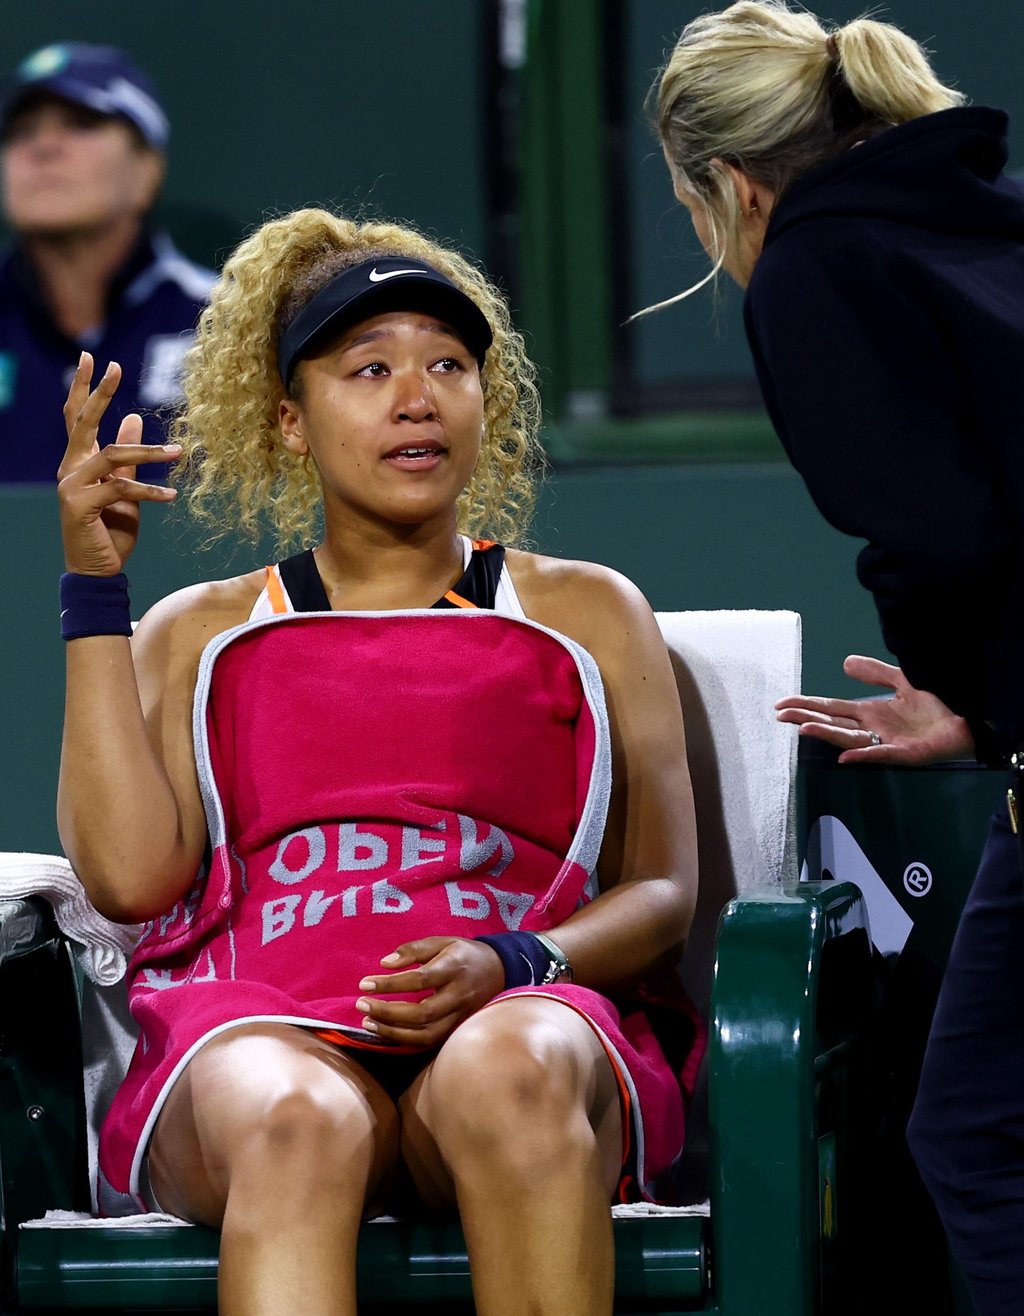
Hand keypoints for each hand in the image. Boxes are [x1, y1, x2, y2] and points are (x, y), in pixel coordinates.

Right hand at [57, 353, 179, 575]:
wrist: (98, 570)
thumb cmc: (111, 530)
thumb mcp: (125, 488)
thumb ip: (128, 456)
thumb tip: (133, 418)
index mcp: (78, 463)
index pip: (77, 418)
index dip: (84, 388)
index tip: (91, 358)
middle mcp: (70, 469)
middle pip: (83, 423)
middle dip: (99, 393)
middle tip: (115, 367)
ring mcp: (71, 486)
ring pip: (113, 455)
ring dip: (150, 453)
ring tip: (179, 452)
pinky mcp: (80, 504)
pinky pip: (121, 488)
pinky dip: (150, 492)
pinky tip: (171, 497)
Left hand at [354, 936, 505, 1047]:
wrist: (500, 971)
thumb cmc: (464, 953)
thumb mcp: (442, 941)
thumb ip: (413, 950)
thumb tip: (384, 963)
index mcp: (454, 968)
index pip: (419, 980)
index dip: (390, 984)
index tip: (364, 983)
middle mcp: (458, 995)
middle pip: (421, 1013)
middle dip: (386, 1012)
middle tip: (361, 1004)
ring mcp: (459, 1016)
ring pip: (425, 1034)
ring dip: (392, 1032)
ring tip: (368, 1022)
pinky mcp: (456, 1029)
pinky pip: (429, 1042)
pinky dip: (405, 1041)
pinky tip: (386, 1032)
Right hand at [775, 654, 974, 764]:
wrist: (971, 718)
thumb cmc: (940, 704)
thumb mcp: (903, 681)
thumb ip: (876, 673)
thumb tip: (844, 662)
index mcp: (871, 713)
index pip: (832, 709)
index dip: (808, 705)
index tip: (783, 704)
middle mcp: (874, 729)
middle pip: (833, 723)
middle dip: (806, 718)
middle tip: (780, 715)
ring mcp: (887, 742)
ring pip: (850, 738)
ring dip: (826, 735)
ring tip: (803, 729)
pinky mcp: (906, 753)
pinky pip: (881, 753)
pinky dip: (863, 755)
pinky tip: (845, 756)